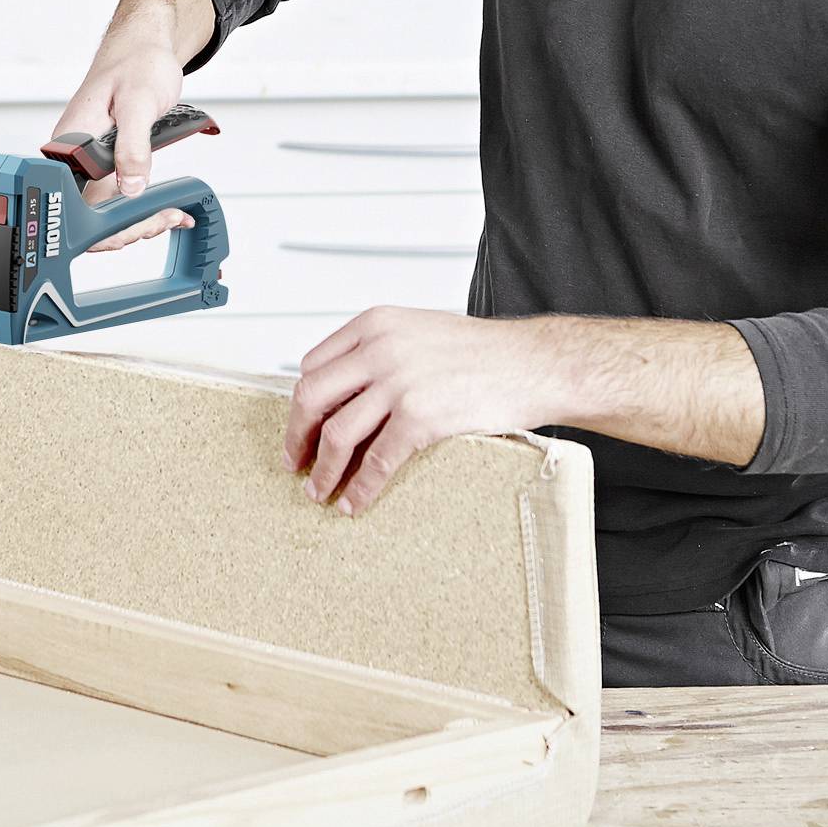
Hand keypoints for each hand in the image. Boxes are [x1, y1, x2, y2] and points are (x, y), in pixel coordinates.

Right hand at [53, 0, 209, 252]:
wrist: (142, 47)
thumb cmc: (136, 63)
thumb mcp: (139, 102)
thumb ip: (133, 146)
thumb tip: (130, 187)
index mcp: (70, 142)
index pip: (73, 202)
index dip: (103, 226)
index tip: (139, 224)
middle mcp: (72, 156)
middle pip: (87, 216)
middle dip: (128, 228)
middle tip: (164, 218)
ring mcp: (87, 162)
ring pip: (104, 212)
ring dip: (138, 221)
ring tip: (170, 214)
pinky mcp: (103, 163)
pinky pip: (116, 197)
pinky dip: (141, 208)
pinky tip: (166, 208)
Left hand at [285, 307, 563, 514]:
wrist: (533, 363)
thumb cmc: (483, 352)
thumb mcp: (419, 331)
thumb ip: (379, 350)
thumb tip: (345, 390)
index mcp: (375, 324)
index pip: (314, 365)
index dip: (302, 402)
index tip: (300, 426)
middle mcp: (380, 348)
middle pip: (311, 397)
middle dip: (297, 436)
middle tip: (294, 462)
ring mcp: (399, 382)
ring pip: (337, 434)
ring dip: (322, 470)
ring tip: (318, 491)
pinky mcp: (421, 416)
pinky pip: (376, 461)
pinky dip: (360, 488)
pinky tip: (354, 503)